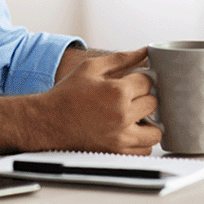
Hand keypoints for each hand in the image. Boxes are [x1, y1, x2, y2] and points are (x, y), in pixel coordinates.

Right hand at [35, 48, 161, 153]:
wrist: (48, 121)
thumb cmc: (68, 94)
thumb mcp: (91, 68)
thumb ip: (121, 58)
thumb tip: (145, 51)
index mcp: (117, 92)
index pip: (148, 82)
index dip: (139, 79)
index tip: (130, 82)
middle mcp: (122, 115)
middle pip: (154, 103)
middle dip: (143, 98)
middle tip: (129, 97)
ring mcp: (121, 137)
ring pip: (155, 130)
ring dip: (149, 122)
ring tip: (133, 115)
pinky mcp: (118, 151)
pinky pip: (145, 148)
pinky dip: (142, 139)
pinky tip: (129, 130)